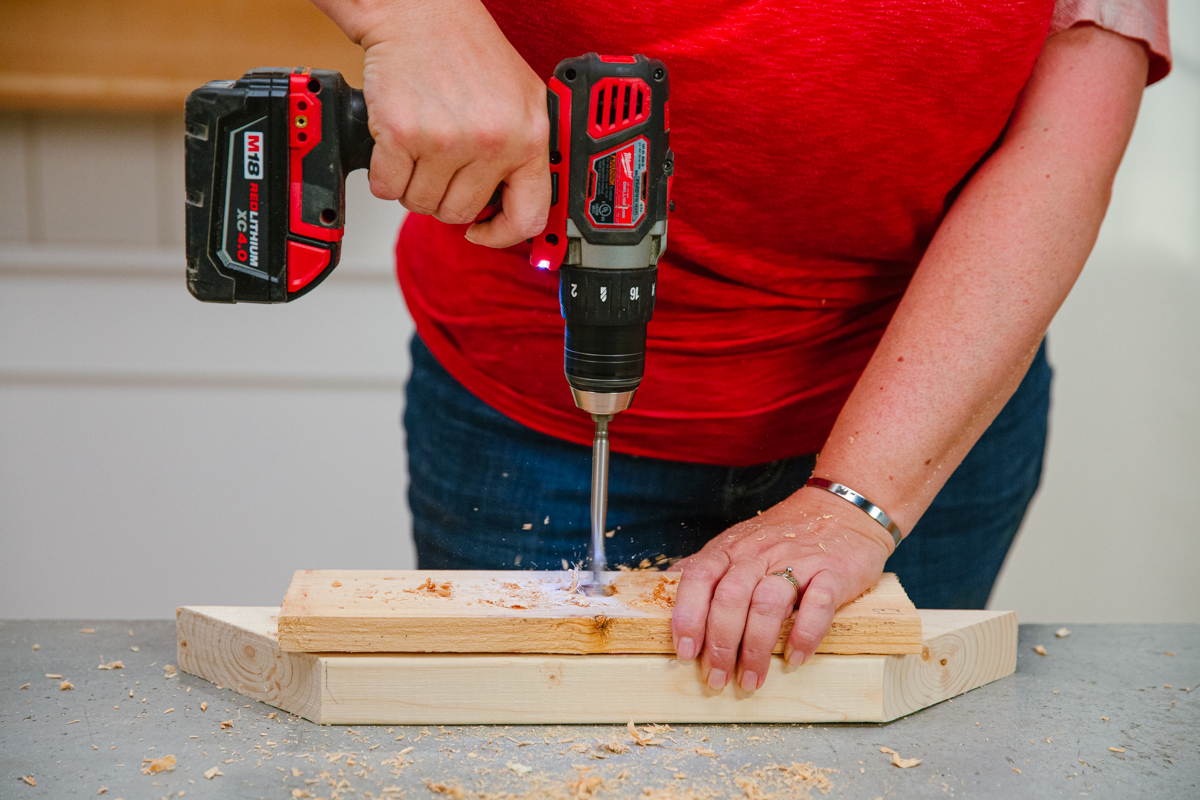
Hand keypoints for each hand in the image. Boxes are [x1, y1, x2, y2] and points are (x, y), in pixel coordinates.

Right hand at [321, 0, 550, 245]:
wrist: (422, 12)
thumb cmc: (468, 52)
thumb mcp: (522, 101)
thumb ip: (524, 155)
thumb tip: (511, 210)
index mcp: (529, 137)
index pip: (527, 217)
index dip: (501, 235)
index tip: (483, 231)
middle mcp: (492, 140)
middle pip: (460, 213)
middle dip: (444, 196)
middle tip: (440, 165)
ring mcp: (447, 139)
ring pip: (421, 204)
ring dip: (412, 185)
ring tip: (419, 149)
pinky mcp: (403, 133)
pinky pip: (387, 188)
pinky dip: (384, 174)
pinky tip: (395, 145)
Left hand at [668, 486, 894, 691]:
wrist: (843, 507)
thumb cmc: (785, 534)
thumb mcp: (740, 542)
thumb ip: (710, 567)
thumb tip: (671, 589)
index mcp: (732, 549)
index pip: (699, 578)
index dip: (688, 615)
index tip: (685, 652)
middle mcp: (759, 554)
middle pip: (730, 597)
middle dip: (720, 644)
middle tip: (717, 679)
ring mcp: (798, 562)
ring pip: (768, 604)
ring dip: (757, 648)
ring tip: (752, 679)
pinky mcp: (833, 573)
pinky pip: (818, 605)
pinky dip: (805, 634)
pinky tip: (795, 658)